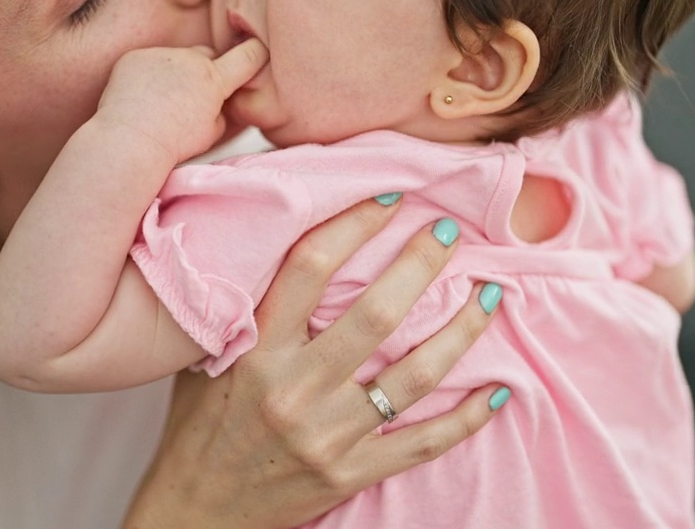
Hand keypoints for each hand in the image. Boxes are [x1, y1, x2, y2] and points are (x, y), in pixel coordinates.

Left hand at [95, 39, 267, 164]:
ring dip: (174, 73)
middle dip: (206, 69)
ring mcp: (160, 55)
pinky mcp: (135, 57)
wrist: (130, 140)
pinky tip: (140, 98)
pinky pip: (148, 61)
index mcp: (213, 79)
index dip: (256, 52)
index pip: (247, 56)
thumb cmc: (174, 143)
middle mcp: (189, 59)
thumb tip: (222, 97)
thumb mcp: (213, 132)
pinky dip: (148, 75)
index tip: (259, 48)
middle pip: (206, 55)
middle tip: (193, 96)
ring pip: (175, 59)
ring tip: (160, 103)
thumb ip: (223, 108)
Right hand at [123, 198, 504, 527]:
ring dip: (461, 331)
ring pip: (414, 375)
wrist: (195, 512)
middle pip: (375, 315)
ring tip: (489, 296)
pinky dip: (468, 417)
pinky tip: (499, 390)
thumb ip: (242, 310)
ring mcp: (328, 435)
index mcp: (256, 351)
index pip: (310, 269)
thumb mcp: (206, 359)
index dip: (353, 225)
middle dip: (421, 265)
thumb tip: (274, 245)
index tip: (389, 198)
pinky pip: (425, 442)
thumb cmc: (199, 427)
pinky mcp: (351, 474)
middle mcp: (294, 390)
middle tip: (449, 232)